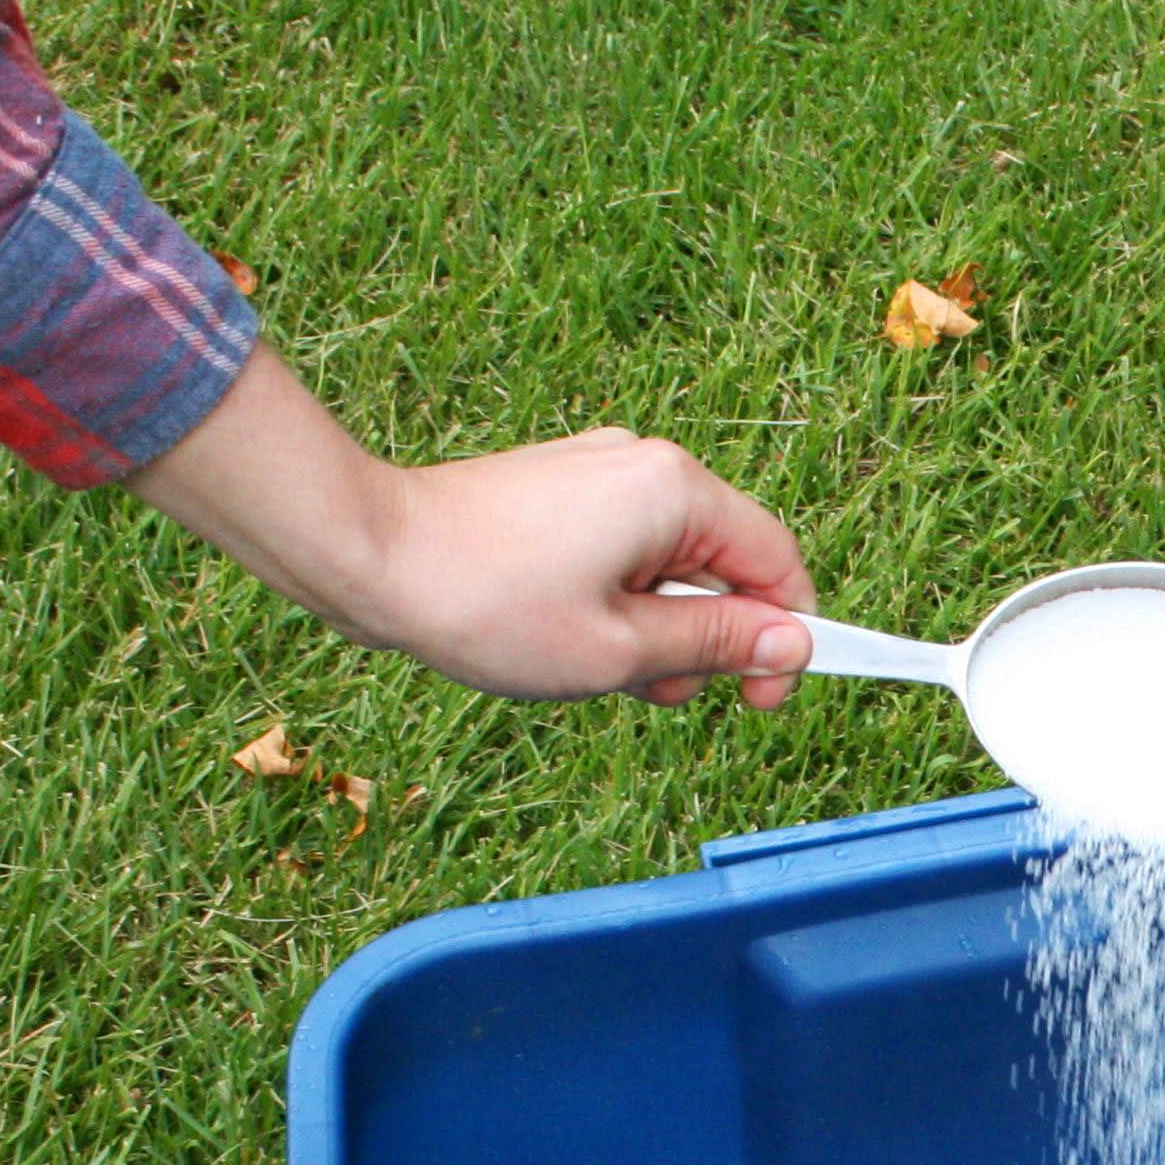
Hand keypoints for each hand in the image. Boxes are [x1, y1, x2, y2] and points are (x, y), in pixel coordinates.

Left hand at [130, 343, 816, 707]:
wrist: (369, 555)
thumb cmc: (489, 604)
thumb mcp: (620, 650)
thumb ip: (717, 647)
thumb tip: (795, 644)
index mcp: (674, 492)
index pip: (777, 562)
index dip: (786, 637)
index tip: (763, 699)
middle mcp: (645, 466)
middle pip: (725, 564)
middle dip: (706, 639)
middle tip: (654, 692)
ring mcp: (598, 473)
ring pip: (671, 566)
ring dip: (655, 628)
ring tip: (594, 666)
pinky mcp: (560, 490)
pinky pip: (624, 552)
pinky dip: (616, 603)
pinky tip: (566, 636)